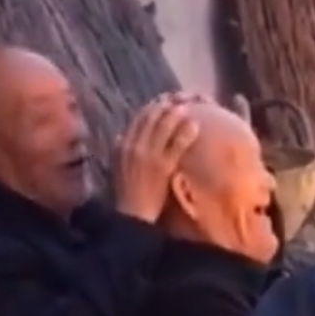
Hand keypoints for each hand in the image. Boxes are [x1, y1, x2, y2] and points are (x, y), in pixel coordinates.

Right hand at [114, 93, 200, 221]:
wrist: (132, 217)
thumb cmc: (128, 195)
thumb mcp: (118, 169)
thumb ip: (120, 151)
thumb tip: (121, 135)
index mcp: (123, 146)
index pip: (139, 118)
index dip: (154, 106)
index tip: (167, 101)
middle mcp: (133, 146)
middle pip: (152, 116)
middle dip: (168, 104)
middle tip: (183, 98)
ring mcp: (147, 155)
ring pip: (163, 126)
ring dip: (177, 113)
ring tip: (191, 106)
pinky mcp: (161, 166)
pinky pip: (175, 144)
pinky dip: (185, 133)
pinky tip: (196, 126)